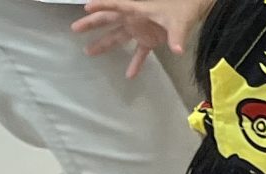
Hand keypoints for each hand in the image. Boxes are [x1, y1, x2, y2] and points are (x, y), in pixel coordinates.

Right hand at [71, 0, 205, 77]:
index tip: (86, 6)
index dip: (101, 5)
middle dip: (91, 24)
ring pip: (117, 37)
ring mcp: (138, 30)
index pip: (115, 5)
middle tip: (75, 28)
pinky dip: (135, 64)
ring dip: (103, 44)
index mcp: (136, 9)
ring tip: (88, 51)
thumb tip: (178, 50)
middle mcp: (133, 19)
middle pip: (108, 20)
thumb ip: (176, 36)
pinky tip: (129, 75)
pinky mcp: (148, 41)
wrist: (190, 11)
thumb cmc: (181, 9)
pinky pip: (139, 53)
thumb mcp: (177, 22)